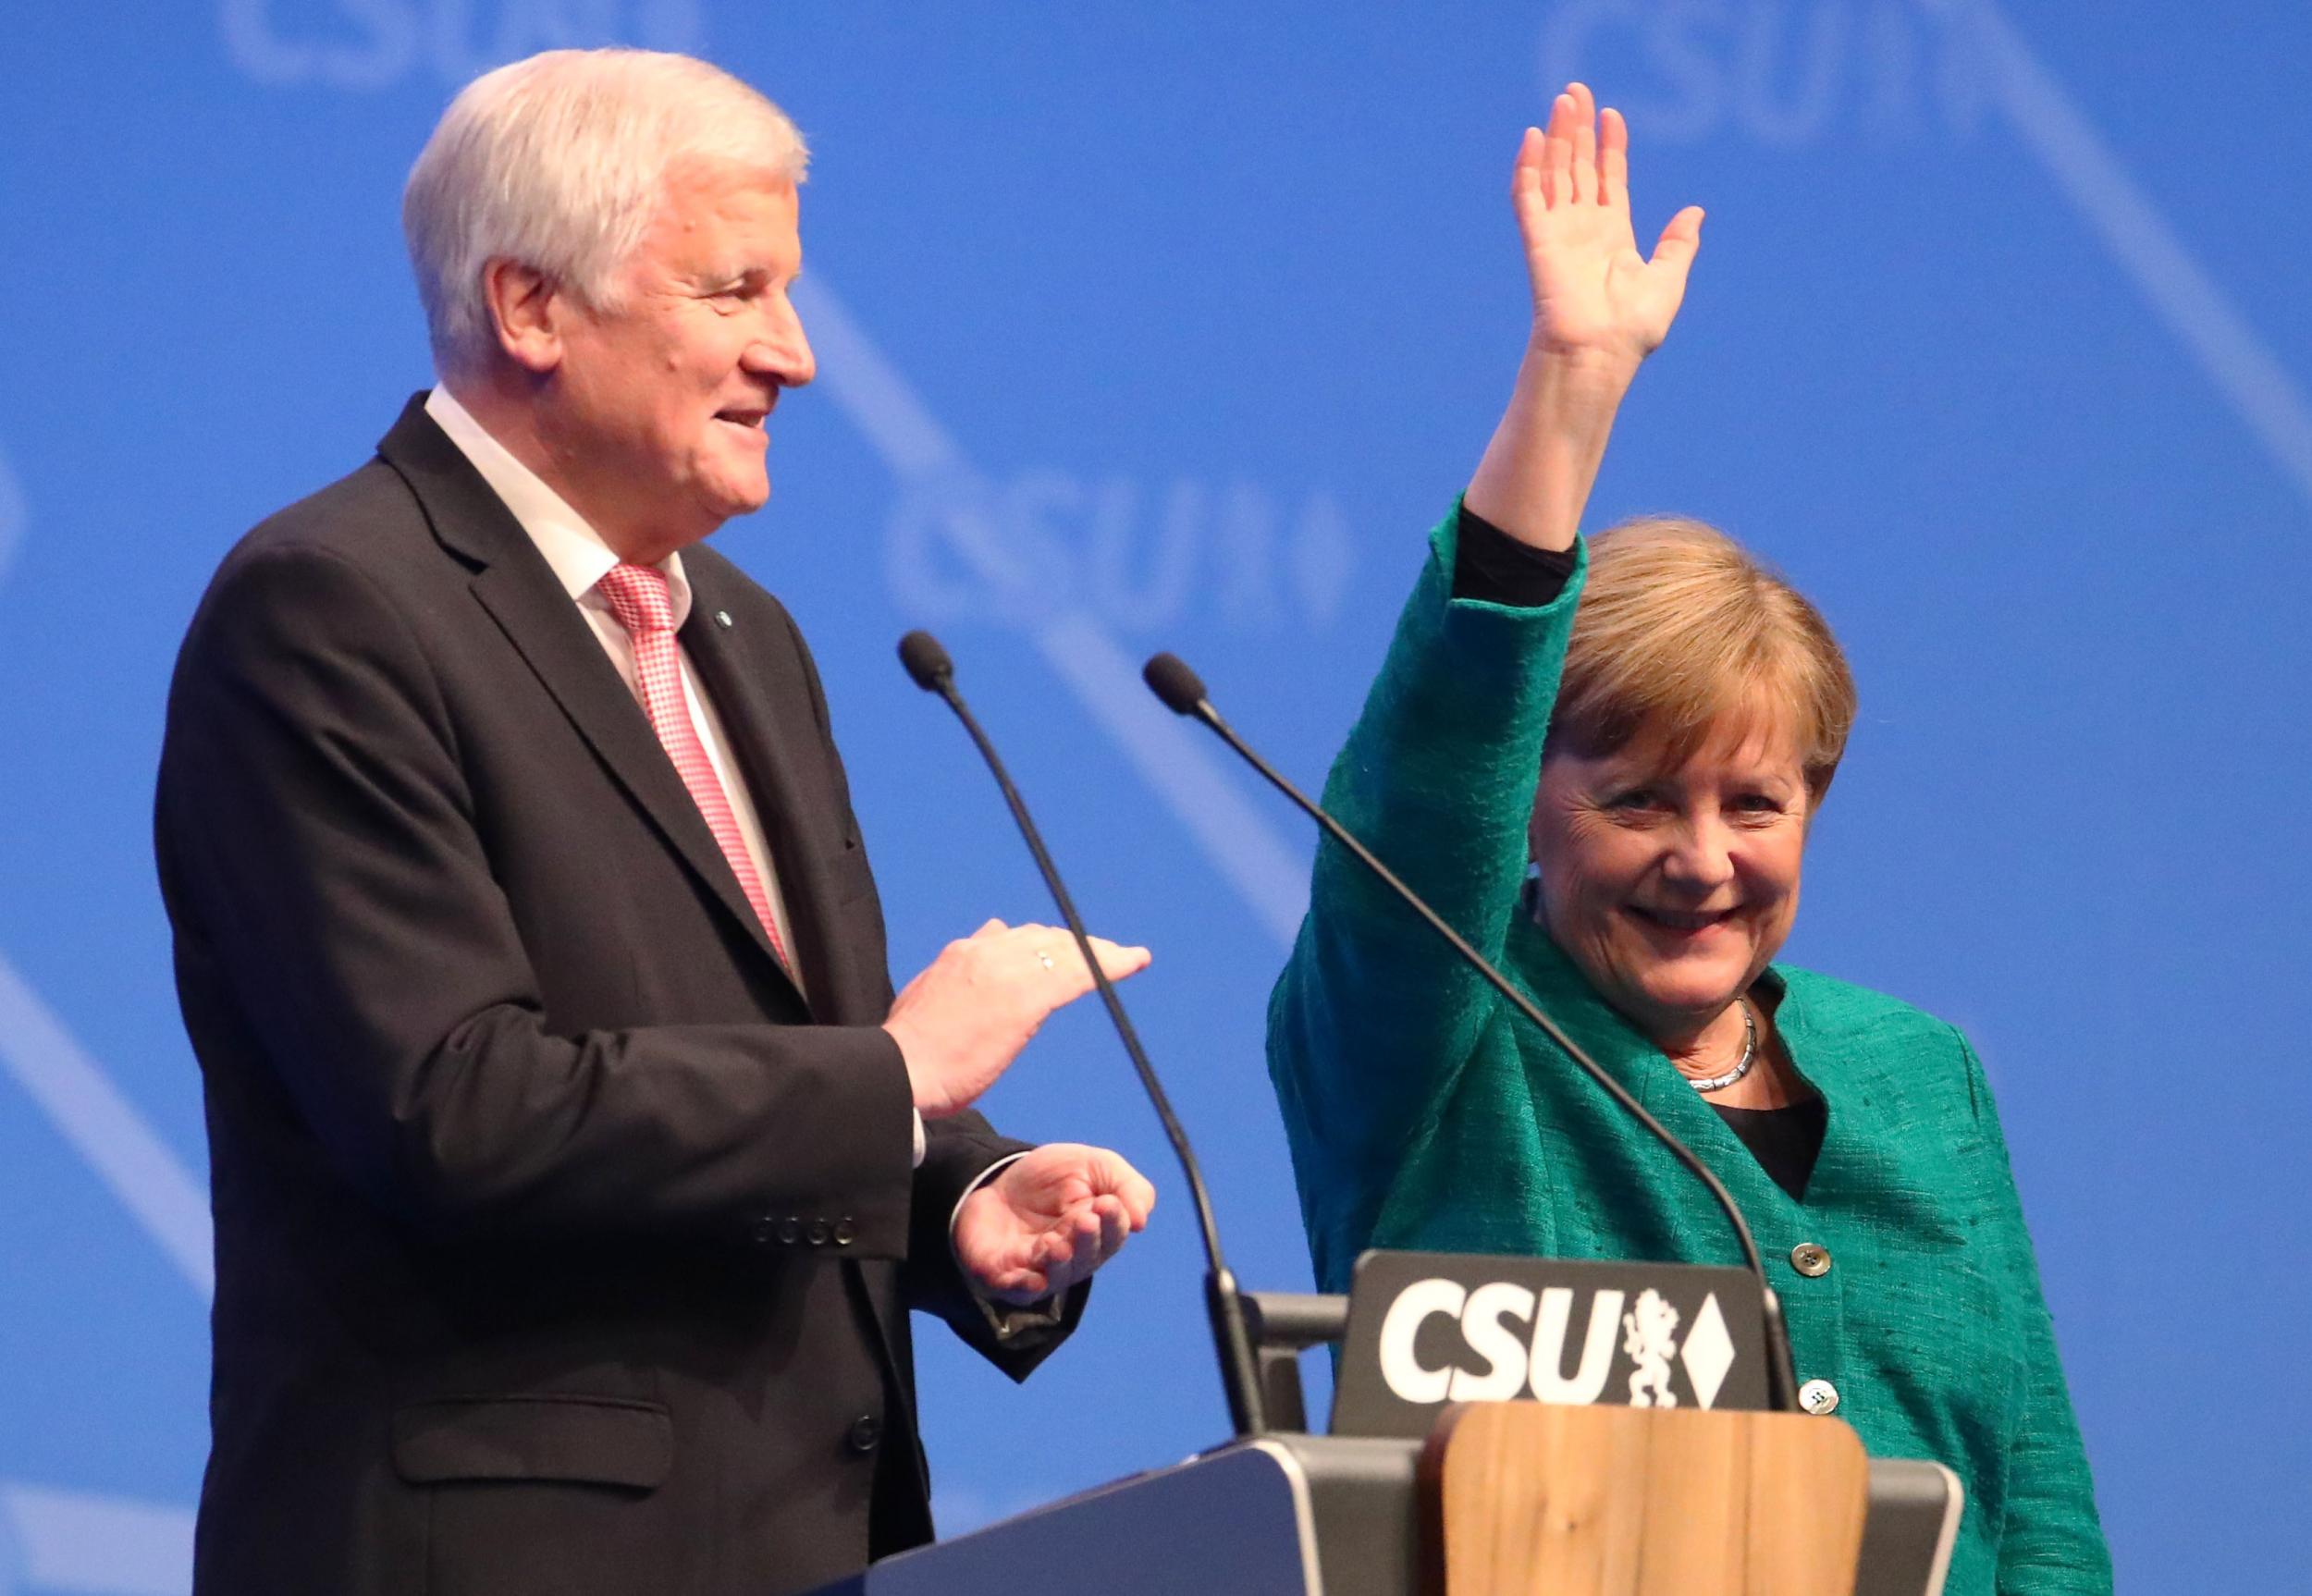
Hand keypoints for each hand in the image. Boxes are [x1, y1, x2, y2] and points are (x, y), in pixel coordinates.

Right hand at [882, 919, 1151, 1117]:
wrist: (900, 1072)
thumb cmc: (910, 1055)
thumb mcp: (928, 1004)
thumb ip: (954, 984)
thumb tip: (971, 977)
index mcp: (961, 955)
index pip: (1013, 938)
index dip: (1045, 944)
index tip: (1063, 949)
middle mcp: (986, 951)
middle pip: (1045, 938)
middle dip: (1076, 946)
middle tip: (1106, 955)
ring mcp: (1007, 970)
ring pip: (1067, 949)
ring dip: (1100, 953)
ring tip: (1129, 958)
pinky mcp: (1027, 996)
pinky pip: (1080, 971)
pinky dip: (1111, 964)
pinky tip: (1133, 963)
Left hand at [953, 1144, 1155, 1303]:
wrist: (997, 1180)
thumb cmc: (1053, 1177)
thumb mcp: (1094, 1165)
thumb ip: (1127, 1185)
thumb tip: (1140, 1221)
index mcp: (1099, 1233)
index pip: (1113, 1234)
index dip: (1112, 1221)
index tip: (1106, 1203)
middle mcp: (1074, 1258)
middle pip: (1087, 1258)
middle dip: (1087, 1241)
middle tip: (1085, 1220)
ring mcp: (1040, 1269)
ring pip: (1057, 1276)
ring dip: (1060, 1263)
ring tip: (1057, 1244)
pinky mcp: (1005, 1276)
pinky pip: (1018, 1291)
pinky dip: (1025, 1288)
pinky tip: (1034, 1281)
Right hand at [1514, 82, 1702, 371]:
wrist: (1599, 355)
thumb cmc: (1632, 330)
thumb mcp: (1668, 281)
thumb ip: (1678, 245)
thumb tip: (1695, 212)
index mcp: (1612, 236)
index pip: (1608, 180)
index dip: (1609, 147)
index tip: (1612, 115)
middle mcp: (1582, 230)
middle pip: (1577, 167)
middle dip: (1577, 129)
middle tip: (1576, 90)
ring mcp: (1558, 233)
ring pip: (1554, 173)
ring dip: (1556, 136)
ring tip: (1561, 100)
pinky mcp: (1538, 241)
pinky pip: (1528, 197)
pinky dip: (1528, 167)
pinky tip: (1532, 137)